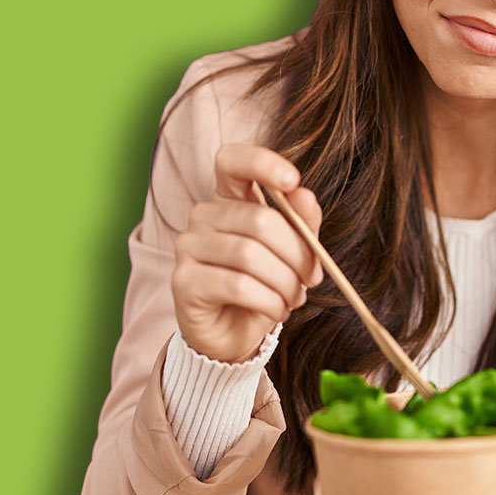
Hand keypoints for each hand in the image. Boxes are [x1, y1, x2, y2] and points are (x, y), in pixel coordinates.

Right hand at [172, 144, 323, 362]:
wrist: (234, 333)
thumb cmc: (265, 284)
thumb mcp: (292, 251)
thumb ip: (301, 222)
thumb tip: (304, 195)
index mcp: (228, 197)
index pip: (232, 161)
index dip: (261, 163)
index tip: (292, 181)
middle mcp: (203, 215)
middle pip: (259, 220)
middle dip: (297, 253)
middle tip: (312, 277)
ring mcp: (188, 247)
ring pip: (250, 255)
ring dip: (286, 282)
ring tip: (294, 298)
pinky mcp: (183, 281)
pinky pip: (238, 286)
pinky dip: (269, 301)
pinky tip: (277, 310)